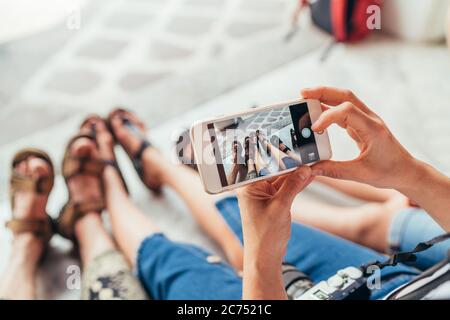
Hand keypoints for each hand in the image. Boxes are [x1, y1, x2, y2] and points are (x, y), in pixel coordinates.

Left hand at [236, 166, 312, 298]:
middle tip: (306, 153)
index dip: (278, 156)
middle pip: (274, 170)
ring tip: (312, 162)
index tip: (292, 147)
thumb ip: (292, 186)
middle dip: (290, 163)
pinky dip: (298, 183)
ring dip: (296, 173)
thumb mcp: (280, 207)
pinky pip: (287, 188)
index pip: (263, 166)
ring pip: (283, 179)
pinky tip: (309, 175)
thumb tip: (304, 169)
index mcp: (248, 187)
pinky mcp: (274, 202)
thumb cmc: (264, 235)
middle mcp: (254, 189)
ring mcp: (265, 195)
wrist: (265, 257)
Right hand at [302, 86, 416, 189]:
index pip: (346, 111)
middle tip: (302, 93)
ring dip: (325, 96)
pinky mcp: (363, 124)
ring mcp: (367, 120)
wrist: (406, 171)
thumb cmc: (388, 172)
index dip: (326, 116)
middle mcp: (370, 119)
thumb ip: (333, 170)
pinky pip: (345, 110)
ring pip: (345, 99)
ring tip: (306, 98)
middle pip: (345, 96)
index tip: (314, 129)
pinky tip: (317, 112)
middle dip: (322, 92)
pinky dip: (329, 108)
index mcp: (372, 129)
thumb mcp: (359, 174)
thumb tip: (311, 168)